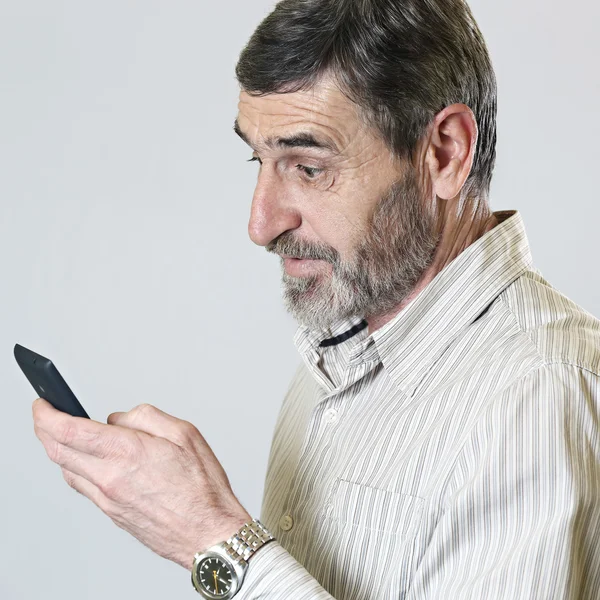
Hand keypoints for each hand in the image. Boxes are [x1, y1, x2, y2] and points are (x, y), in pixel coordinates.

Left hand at [32, 398, 250, 569]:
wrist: (207, 532)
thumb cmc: (202, 486)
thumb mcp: (184, 433)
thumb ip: (146, 417)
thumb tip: (119, 418)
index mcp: (127, 453)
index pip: (69, 430)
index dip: (47, 414)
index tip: (43, 403)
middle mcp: (110, 477)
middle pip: (57, 450)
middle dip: (44, 428)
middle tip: (45, 413)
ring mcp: (107, 499)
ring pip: (66, 469)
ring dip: (58, 448)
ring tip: (66, 433)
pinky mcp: (111, 513)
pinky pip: (81, 485)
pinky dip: (75, 467)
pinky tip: (87, 459)